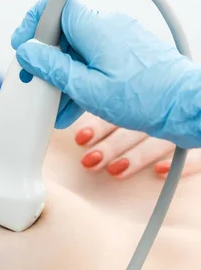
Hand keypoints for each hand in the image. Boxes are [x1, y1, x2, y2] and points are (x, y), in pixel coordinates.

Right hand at [11, 0, 200, 148]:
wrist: (185, 107)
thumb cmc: (144, 98)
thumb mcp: (87, 88)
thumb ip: (53, 68)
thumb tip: (27, 53)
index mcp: (95, 28)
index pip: (54, 7)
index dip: (33, 24)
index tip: (22, 46)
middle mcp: (107, 27)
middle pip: (63, 35)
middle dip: (46, 62)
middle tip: (37, 85)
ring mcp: (118, 40)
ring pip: (77, 52)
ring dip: (62, 77)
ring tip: (56, 107)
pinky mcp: (125, 54)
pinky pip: (93, 61)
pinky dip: (80, 79)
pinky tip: (73, 106)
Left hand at [73, 113, 200, 178]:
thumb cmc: (175, 104)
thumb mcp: (146, 103)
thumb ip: (122, 108)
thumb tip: (83, 130)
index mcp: (154, 95)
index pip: (124, 107)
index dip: (101, 123)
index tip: (80, 137)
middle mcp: (172, 108)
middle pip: (139, 125)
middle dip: (112, 144)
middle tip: (89, 159)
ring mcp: (191, 123)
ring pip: (162, 139)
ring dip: (136, 156)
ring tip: (113, 171)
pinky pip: (200, 153)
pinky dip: (181, 164)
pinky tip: (160, 173)